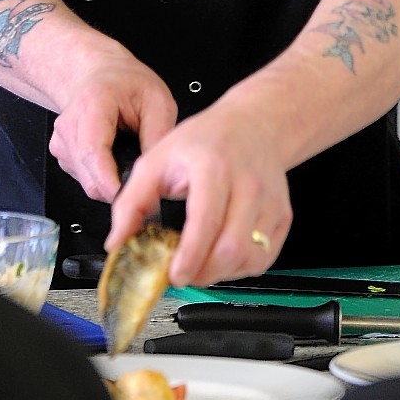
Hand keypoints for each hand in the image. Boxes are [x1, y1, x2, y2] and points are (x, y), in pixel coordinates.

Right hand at [48, 54, 177, 203]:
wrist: (100, 74)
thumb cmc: (126, 84)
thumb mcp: (158, 101)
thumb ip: (158, 136)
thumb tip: (157, 172)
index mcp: (92, 104)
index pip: (93, 153)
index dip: (111, 182)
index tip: (131, 195)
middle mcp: (69, 125)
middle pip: (90, 176)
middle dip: (119, 186)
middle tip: (143, 177)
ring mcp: (61, 141)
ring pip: (88, 183)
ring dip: (111, 182)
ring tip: (128, 158)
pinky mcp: (61, 154)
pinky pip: (84, 179)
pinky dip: (102, 176)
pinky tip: (113, 156)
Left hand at [104, 91, 292, 287]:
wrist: (253, 125)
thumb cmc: (205, 141)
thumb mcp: (157, 159)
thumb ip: (132, 202)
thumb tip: (117, 241)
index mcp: (213, 168)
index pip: (206, 221)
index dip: (190, 256)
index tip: (174, 274)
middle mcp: (247, 184)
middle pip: (232, 248)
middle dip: (204, 272)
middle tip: (183, 273)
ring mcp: (270, 201)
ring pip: (250, 258)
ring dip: (221, 274)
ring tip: (200, 263)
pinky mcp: (282, 216)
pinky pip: (264, 258)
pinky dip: (240, 268)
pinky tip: (221, 256)